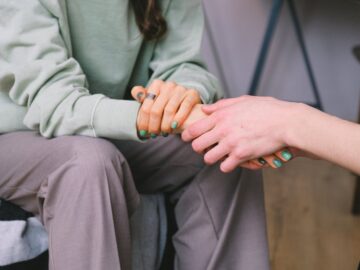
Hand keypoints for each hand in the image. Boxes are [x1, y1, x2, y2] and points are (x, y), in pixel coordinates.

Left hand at [131, 80, 200, 136]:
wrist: (186, 100)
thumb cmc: (165, 102)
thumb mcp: (152, 97)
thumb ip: (141, 94)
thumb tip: (137, 94)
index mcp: (156, 84)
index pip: (146, 107)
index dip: (143, 122)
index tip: (143, 132)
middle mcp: (168, 85)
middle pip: (156, 110)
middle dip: (153, 126)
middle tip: (153, 135)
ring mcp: (181, 89)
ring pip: (169, 111)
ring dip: (165, 125)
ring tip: (164, 133)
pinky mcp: (192, 94)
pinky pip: (184, 107)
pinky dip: (178, 119)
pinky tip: (174, 127)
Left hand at [182, 95, 302, 171]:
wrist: (286, 122)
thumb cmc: (267, 109)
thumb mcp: (242, 100)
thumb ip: (221, 105)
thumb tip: (205, 108)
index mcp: (221, 115)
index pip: (193, 129)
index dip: (186, 136)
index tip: (187, 138)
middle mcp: (222, 130)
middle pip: (197, 146)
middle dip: (198, 148)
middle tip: (204, 148)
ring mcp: (231, 143)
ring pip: (208, 158)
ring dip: (212, 158)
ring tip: (218, 155)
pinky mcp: (241, 155)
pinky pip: (224, 167)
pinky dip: (227, 165)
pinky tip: (232, 161)